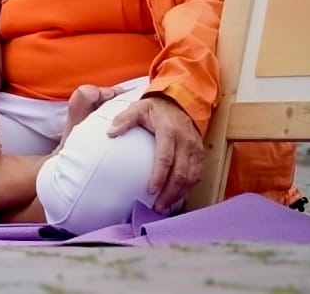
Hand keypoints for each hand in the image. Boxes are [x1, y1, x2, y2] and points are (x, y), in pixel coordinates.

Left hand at [108, 95, 202, 212]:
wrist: (179, 101)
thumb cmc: (155, 108)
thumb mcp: (137, 108)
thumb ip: (124, 120)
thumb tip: (110, 133)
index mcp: (169, 131)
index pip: (165, 158)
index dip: (159, 176)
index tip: (150, 190)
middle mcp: (185, 141)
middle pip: (181, 173)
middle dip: (170, 193)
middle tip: (158, 207)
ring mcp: (195, 149)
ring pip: (191, 177)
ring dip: (179, 194)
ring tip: (165, 206)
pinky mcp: (200, 154)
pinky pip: (197, 175)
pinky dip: (188, 188)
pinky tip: (177, 197)